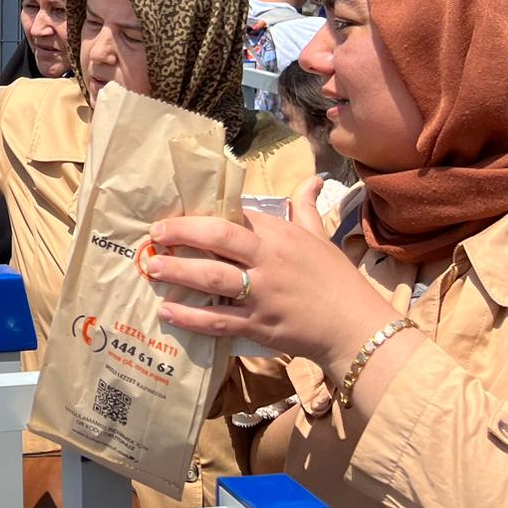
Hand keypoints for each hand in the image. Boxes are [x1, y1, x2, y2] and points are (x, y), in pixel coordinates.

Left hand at [147, 176, 399, 380]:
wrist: (357, 329)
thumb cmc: (336, 280)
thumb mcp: (321, 238)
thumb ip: (305, 207)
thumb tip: (312, 178)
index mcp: (279, 236)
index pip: (234, 216)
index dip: (202, 214)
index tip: (176, 215)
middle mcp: (268, 261)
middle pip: (218, 238)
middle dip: (181, 233)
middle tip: (154, 235)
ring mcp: (262, 294)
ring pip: (211, 278)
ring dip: (176, 272)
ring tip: (150, 268)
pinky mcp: (258, 326)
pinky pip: (217, 320)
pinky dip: (190, 317)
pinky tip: (166, 312)